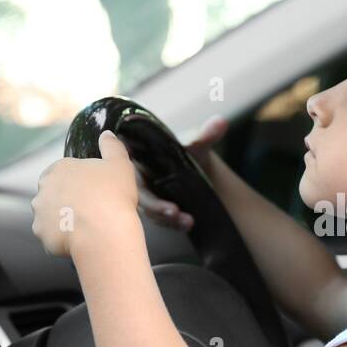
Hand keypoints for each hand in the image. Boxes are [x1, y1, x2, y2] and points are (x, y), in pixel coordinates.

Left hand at [31, 130, 139, 257]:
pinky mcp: (42, 233)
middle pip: (53, 193)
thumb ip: (112, 147)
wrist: (104, 232)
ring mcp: (40, 212)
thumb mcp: (120, 165)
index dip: (77, 182)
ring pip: (50, 215)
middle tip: (89, 209)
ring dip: (62, 219)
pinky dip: (62, 237)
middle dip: (66, 200)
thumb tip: (106, 134)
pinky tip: (80, 238)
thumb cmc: (113, 196)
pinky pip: (51, 235)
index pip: (62, 172)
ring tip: (85, 226)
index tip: (91, 191)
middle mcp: (43, 189)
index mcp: (59, 168)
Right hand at [134, 115, 227, 231]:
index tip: (143, 182)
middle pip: (139, 195)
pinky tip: (187, 225)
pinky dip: (175, 224)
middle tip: (172, 211)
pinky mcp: (158, 212)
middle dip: (155, 206)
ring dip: (167, 218)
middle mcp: (139, 180)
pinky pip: (162, 221)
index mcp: (138, 159)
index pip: (126, 168)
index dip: (129, 177)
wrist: (200, 171)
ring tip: (186, 221)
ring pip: (151, 211)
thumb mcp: (196, 145)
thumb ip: (206, 135)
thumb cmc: (190, 154)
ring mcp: (148, 198)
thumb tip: (221, 122)